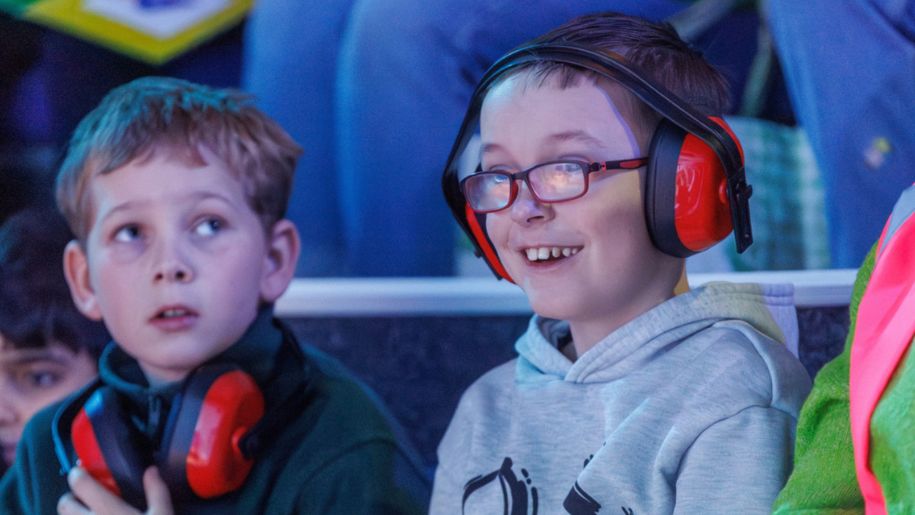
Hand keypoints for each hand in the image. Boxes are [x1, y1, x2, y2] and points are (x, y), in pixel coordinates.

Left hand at [58, 466, 173, 514]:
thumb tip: (151, 470)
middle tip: (86, 496)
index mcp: (107, 510)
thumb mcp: (163, 514)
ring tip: (90, 513)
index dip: (77, 473)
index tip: (82, 469)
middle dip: (71, 497)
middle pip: (64, 504)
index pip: (80, 484)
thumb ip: (157, 491)